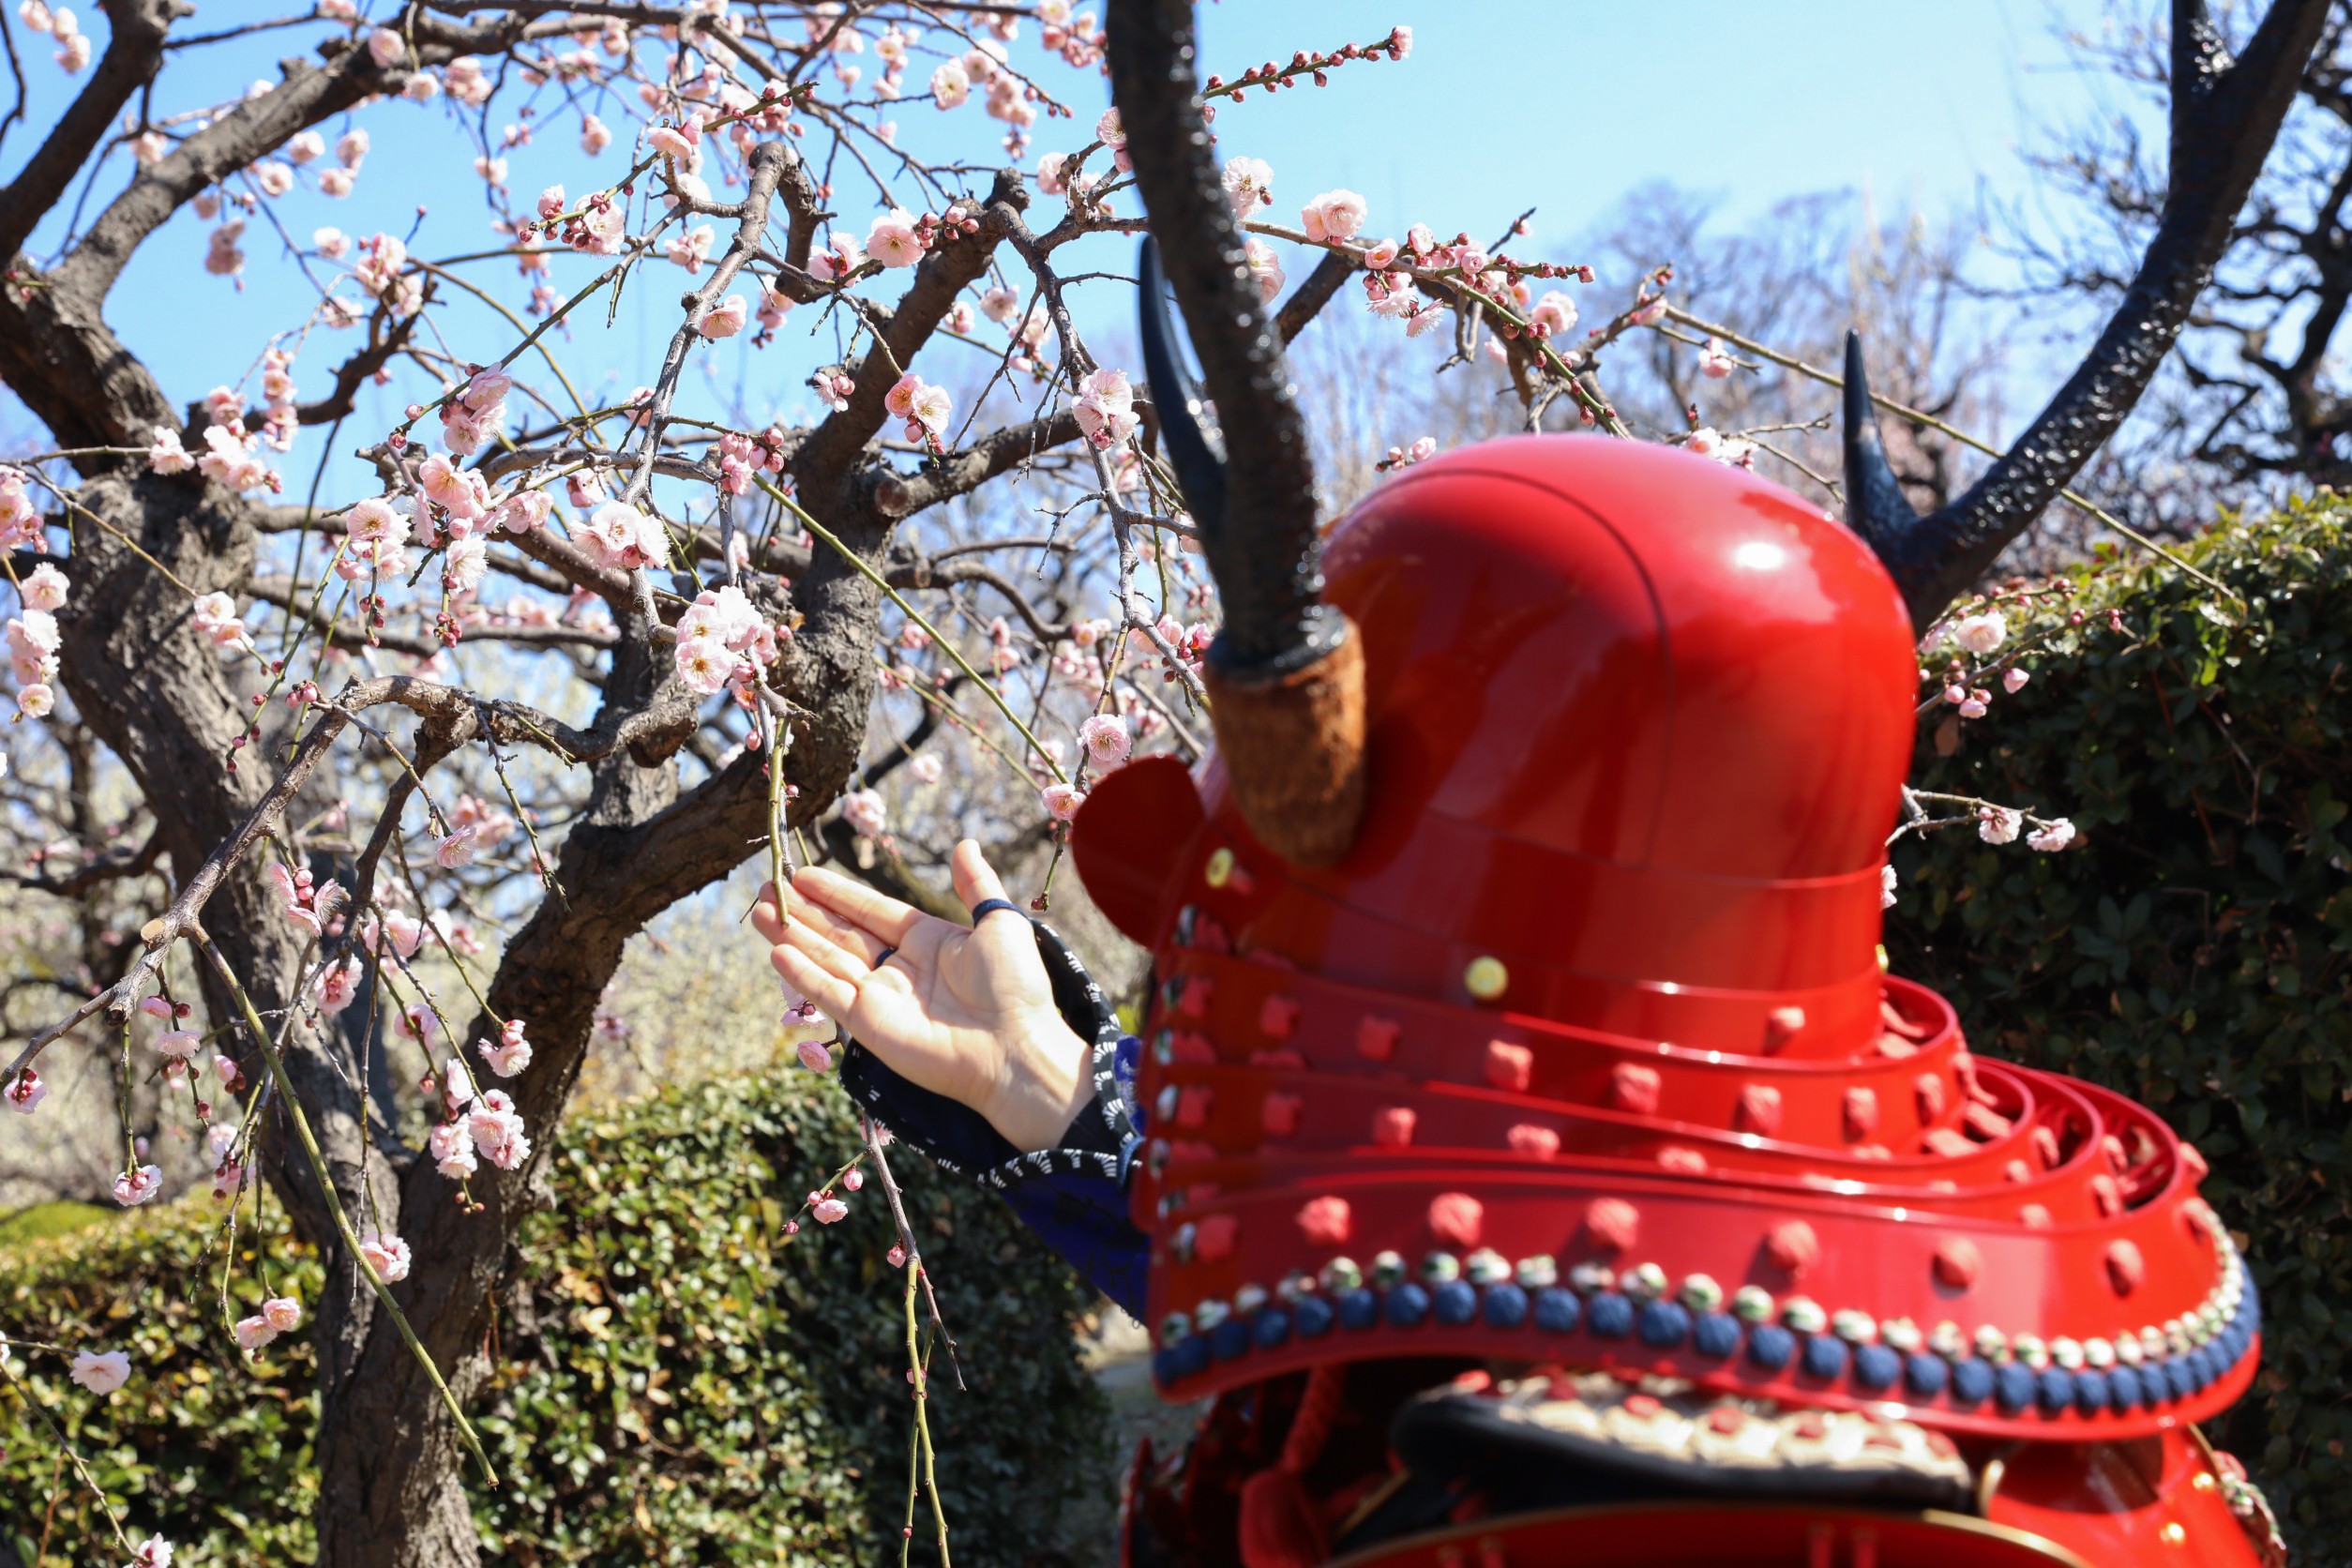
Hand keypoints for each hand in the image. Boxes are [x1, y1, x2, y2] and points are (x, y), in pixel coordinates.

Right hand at [752, 839, 1092, 1153]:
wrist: (1015, 1047)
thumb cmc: (1015, 986)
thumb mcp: (999, 922)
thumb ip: (976, 884)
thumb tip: (965, 843)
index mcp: (927, 940)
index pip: (870, 910)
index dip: (836, 892)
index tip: (802, 874)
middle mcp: (898, 967)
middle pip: (840, 933)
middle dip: (803, 911)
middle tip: (766, 887)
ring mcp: (880, 996)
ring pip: (826, 958)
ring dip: (791, 935)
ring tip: (758, 910)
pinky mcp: (868, 1024)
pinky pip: (828, 993)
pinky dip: (802, 974)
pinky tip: (776, 951)